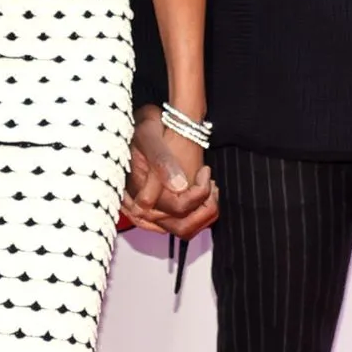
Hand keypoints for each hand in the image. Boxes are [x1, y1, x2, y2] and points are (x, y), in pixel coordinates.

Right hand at [122, 112, 218, 239]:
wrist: (144, 123)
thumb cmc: (145, 127)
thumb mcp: (149, 135)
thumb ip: (161, 161)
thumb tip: (179, 186)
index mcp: (140, 192)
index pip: (177, 208)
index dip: (198, 193)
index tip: (204, 170)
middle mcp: (145, 208)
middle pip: (183, 227)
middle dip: (205, 210)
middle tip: (211, 184)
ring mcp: (154, 210)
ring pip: (185, 229)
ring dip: (204, 214)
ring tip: (210, 188)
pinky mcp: (162, 208)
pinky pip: (184, 223)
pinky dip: (199, 213)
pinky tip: (204, 191)